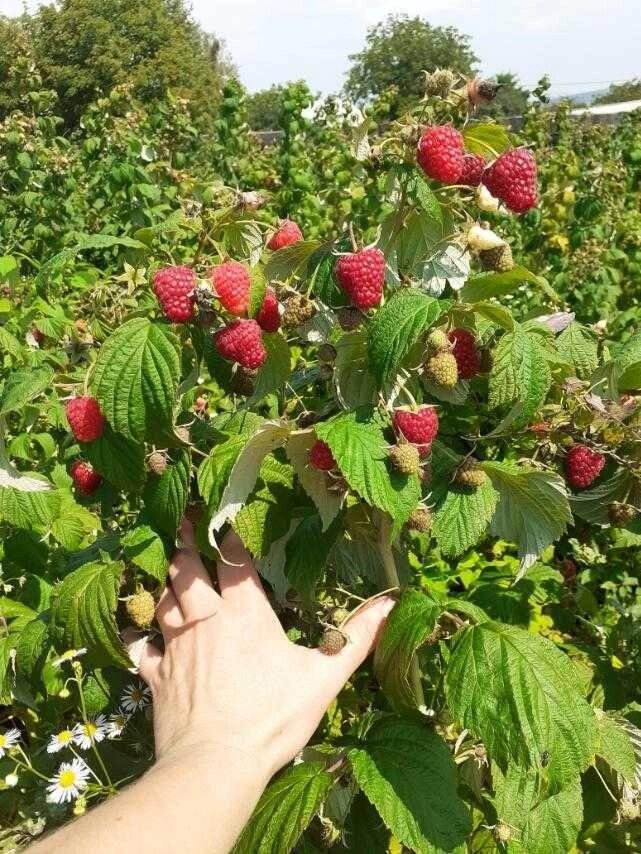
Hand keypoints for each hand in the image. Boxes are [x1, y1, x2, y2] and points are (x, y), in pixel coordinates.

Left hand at [135, 520, 393, 780]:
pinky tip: (139, 633)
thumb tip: (392, 603)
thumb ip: (357, 637)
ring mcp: (176, 645)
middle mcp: (205, 618)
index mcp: (244, 610)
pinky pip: (142, 646)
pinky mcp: (156, 674)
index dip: (227, 534)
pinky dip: (141, 635)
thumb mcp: (324, 677)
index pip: (232, 558)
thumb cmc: (272, 717)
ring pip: (163, 600)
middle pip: (186, 569)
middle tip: (179, 522)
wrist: (216, 763)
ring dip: (165, 583)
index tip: (223, 515)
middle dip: (183, 544)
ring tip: (167, 568)